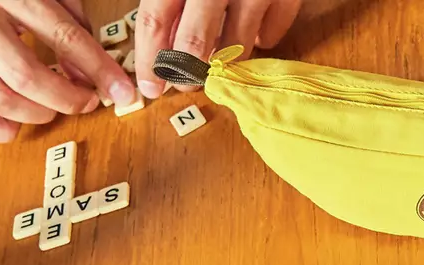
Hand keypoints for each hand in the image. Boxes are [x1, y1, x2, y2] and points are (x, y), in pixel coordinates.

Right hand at [0, 0, 137, 141]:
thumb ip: (73, 25)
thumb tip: (92, 75)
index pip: (63, 37)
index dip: (98, 69)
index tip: (122, 91)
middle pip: (26, 76)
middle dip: (66, 99)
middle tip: (87, 102)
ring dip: (37, 116)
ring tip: (53, 109)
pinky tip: (17, 125)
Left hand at [132, 0, 302, 98]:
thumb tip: (161, 36)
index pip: (155, 19)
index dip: (150, 58)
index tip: (150, 86)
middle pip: (194, 41)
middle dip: (187, 71)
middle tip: (184, 82)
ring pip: (236, 46)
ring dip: (224, 61)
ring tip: (218, 58)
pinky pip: (273, 33)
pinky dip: (261, 41)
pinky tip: (253, 37)